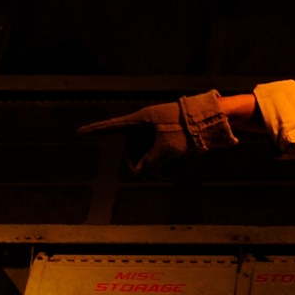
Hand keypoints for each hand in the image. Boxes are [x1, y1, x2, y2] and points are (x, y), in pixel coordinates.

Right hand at [78, 91, 243, 175]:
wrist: (214, 121)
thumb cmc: (188, 131)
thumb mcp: (166, 152)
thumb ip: (148, 166)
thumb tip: (140, 174)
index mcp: (141, 120)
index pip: (113, 127)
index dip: (96, 131)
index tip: (79, 132)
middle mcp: (147, 125)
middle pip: (133, 150)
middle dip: (144, 164)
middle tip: (155, 173)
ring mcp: (159, 131)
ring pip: (149, 154)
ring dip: (159, 165)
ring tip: (173, 168)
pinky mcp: (171, 138)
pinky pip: (161, 155)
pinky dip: (168, 163)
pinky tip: (180, 166)